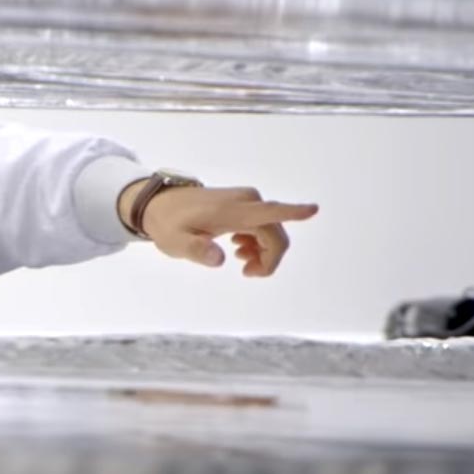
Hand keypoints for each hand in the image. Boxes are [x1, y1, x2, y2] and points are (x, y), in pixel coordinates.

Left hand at [117, 182, 318, 276]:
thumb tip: (219, 258)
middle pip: (276, 234)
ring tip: (241, 262)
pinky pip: (263, 225)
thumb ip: (196, 250)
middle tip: (247, 273)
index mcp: (232, 211)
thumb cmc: (168, 224)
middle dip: (269, 258)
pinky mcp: (244, 203)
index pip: (268, 212)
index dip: (293, 212)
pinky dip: (257, 242)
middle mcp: (246, 201)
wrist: (159, 204)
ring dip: (263, 252)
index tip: (314, 209)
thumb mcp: (176, 242)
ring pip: (272, 231)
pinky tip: (240, 250)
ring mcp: (246, 200)